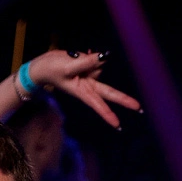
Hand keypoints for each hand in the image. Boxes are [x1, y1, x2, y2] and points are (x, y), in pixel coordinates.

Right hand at [27, 50, 141, 128]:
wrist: (42, 66)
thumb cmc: (51, 70)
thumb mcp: (68, 67)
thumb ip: (87, 62)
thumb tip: (104, 56)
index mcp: (82, 92)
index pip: (98, 104)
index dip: (108, 114)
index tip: (118, 125)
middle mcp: (88, 86)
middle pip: (109, 92)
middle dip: (123, 99)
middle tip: (139, 108)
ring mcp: (89, 77)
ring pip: (99, 66)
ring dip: (90, 60)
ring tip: (73, 59)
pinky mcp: (88, 68)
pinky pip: (95, 59)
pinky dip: (90, 56)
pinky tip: (78, 55)